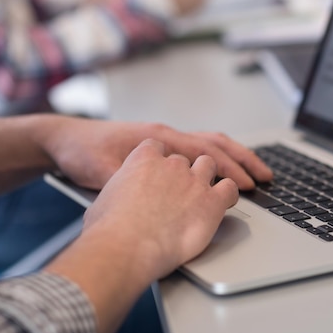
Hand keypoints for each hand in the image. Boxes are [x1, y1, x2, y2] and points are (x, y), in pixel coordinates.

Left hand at [35, 117, 272, 190]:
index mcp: (158, 138)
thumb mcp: (101, 171)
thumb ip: (128, 182)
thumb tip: (151, 197)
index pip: (205, 150)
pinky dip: (215, 158)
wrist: (64, 139)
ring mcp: (162, 140)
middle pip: (215, 142)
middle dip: (244, 159)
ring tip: (254, 172)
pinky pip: (195, 149)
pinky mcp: (157, 149)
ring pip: (207, 143)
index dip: (230, 169)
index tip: (249, 186)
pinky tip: (221, 171)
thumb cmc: (82, 152)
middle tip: (267, 176)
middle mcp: (165, 135)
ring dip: (234, 156)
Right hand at [45, 138, 239, 332]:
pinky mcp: (212, 201)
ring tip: (205, 193)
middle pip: (186, 158)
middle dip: (185, 172)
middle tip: (182, 189)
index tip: (160, 171)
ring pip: (210, 165)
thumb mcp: (101, 202)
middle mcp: (171, 164)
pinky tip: (225, 203)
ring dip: (208, 177)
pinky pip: (230, 188)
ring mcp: (194, 180)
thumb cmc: (110, 229)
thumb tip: (112, 207)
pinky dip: (230, 194)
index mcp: (142, 158)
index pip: (157, 146)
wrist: (127, 245)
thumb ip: (115, 195)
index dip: (160, 160)